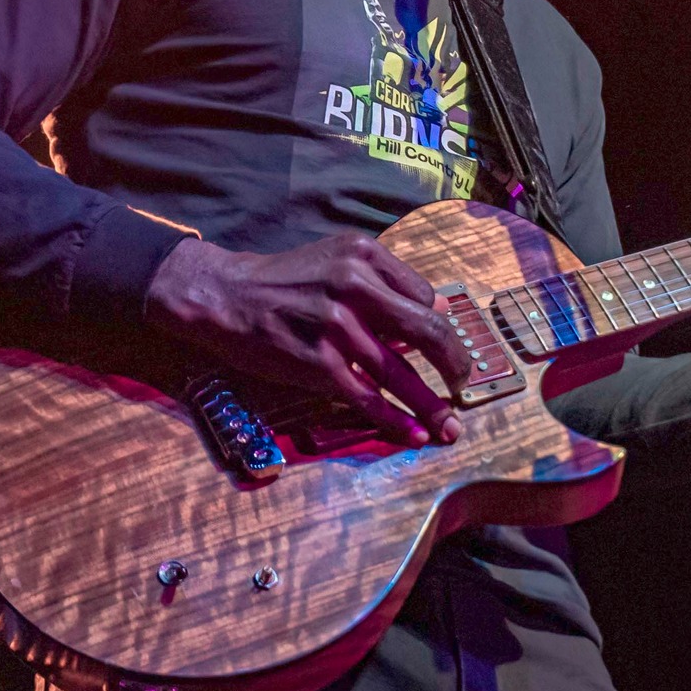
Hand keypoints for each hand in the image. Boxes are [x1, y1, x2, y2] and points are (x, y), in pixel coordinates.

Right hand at [145, 234, 469, 446]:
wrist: (226, 295)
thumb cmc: (286, 279)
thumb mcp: (337, 258)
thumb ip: (384, 279)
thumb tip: (437, 309)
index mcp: (365, 257)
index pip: (424, 296)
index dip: (439, 325)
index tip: (445, 348)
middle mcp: (355, 287)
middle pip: (427, 332)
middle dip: (455, 364)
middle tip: (464, 383)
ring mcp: (336, 328)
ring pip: (400, 373)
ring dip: (432, 405)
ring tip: (451, 427)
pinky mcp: (317, 363)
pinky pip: (367, 397)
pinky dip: (395, 420)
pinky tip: (414, 434)